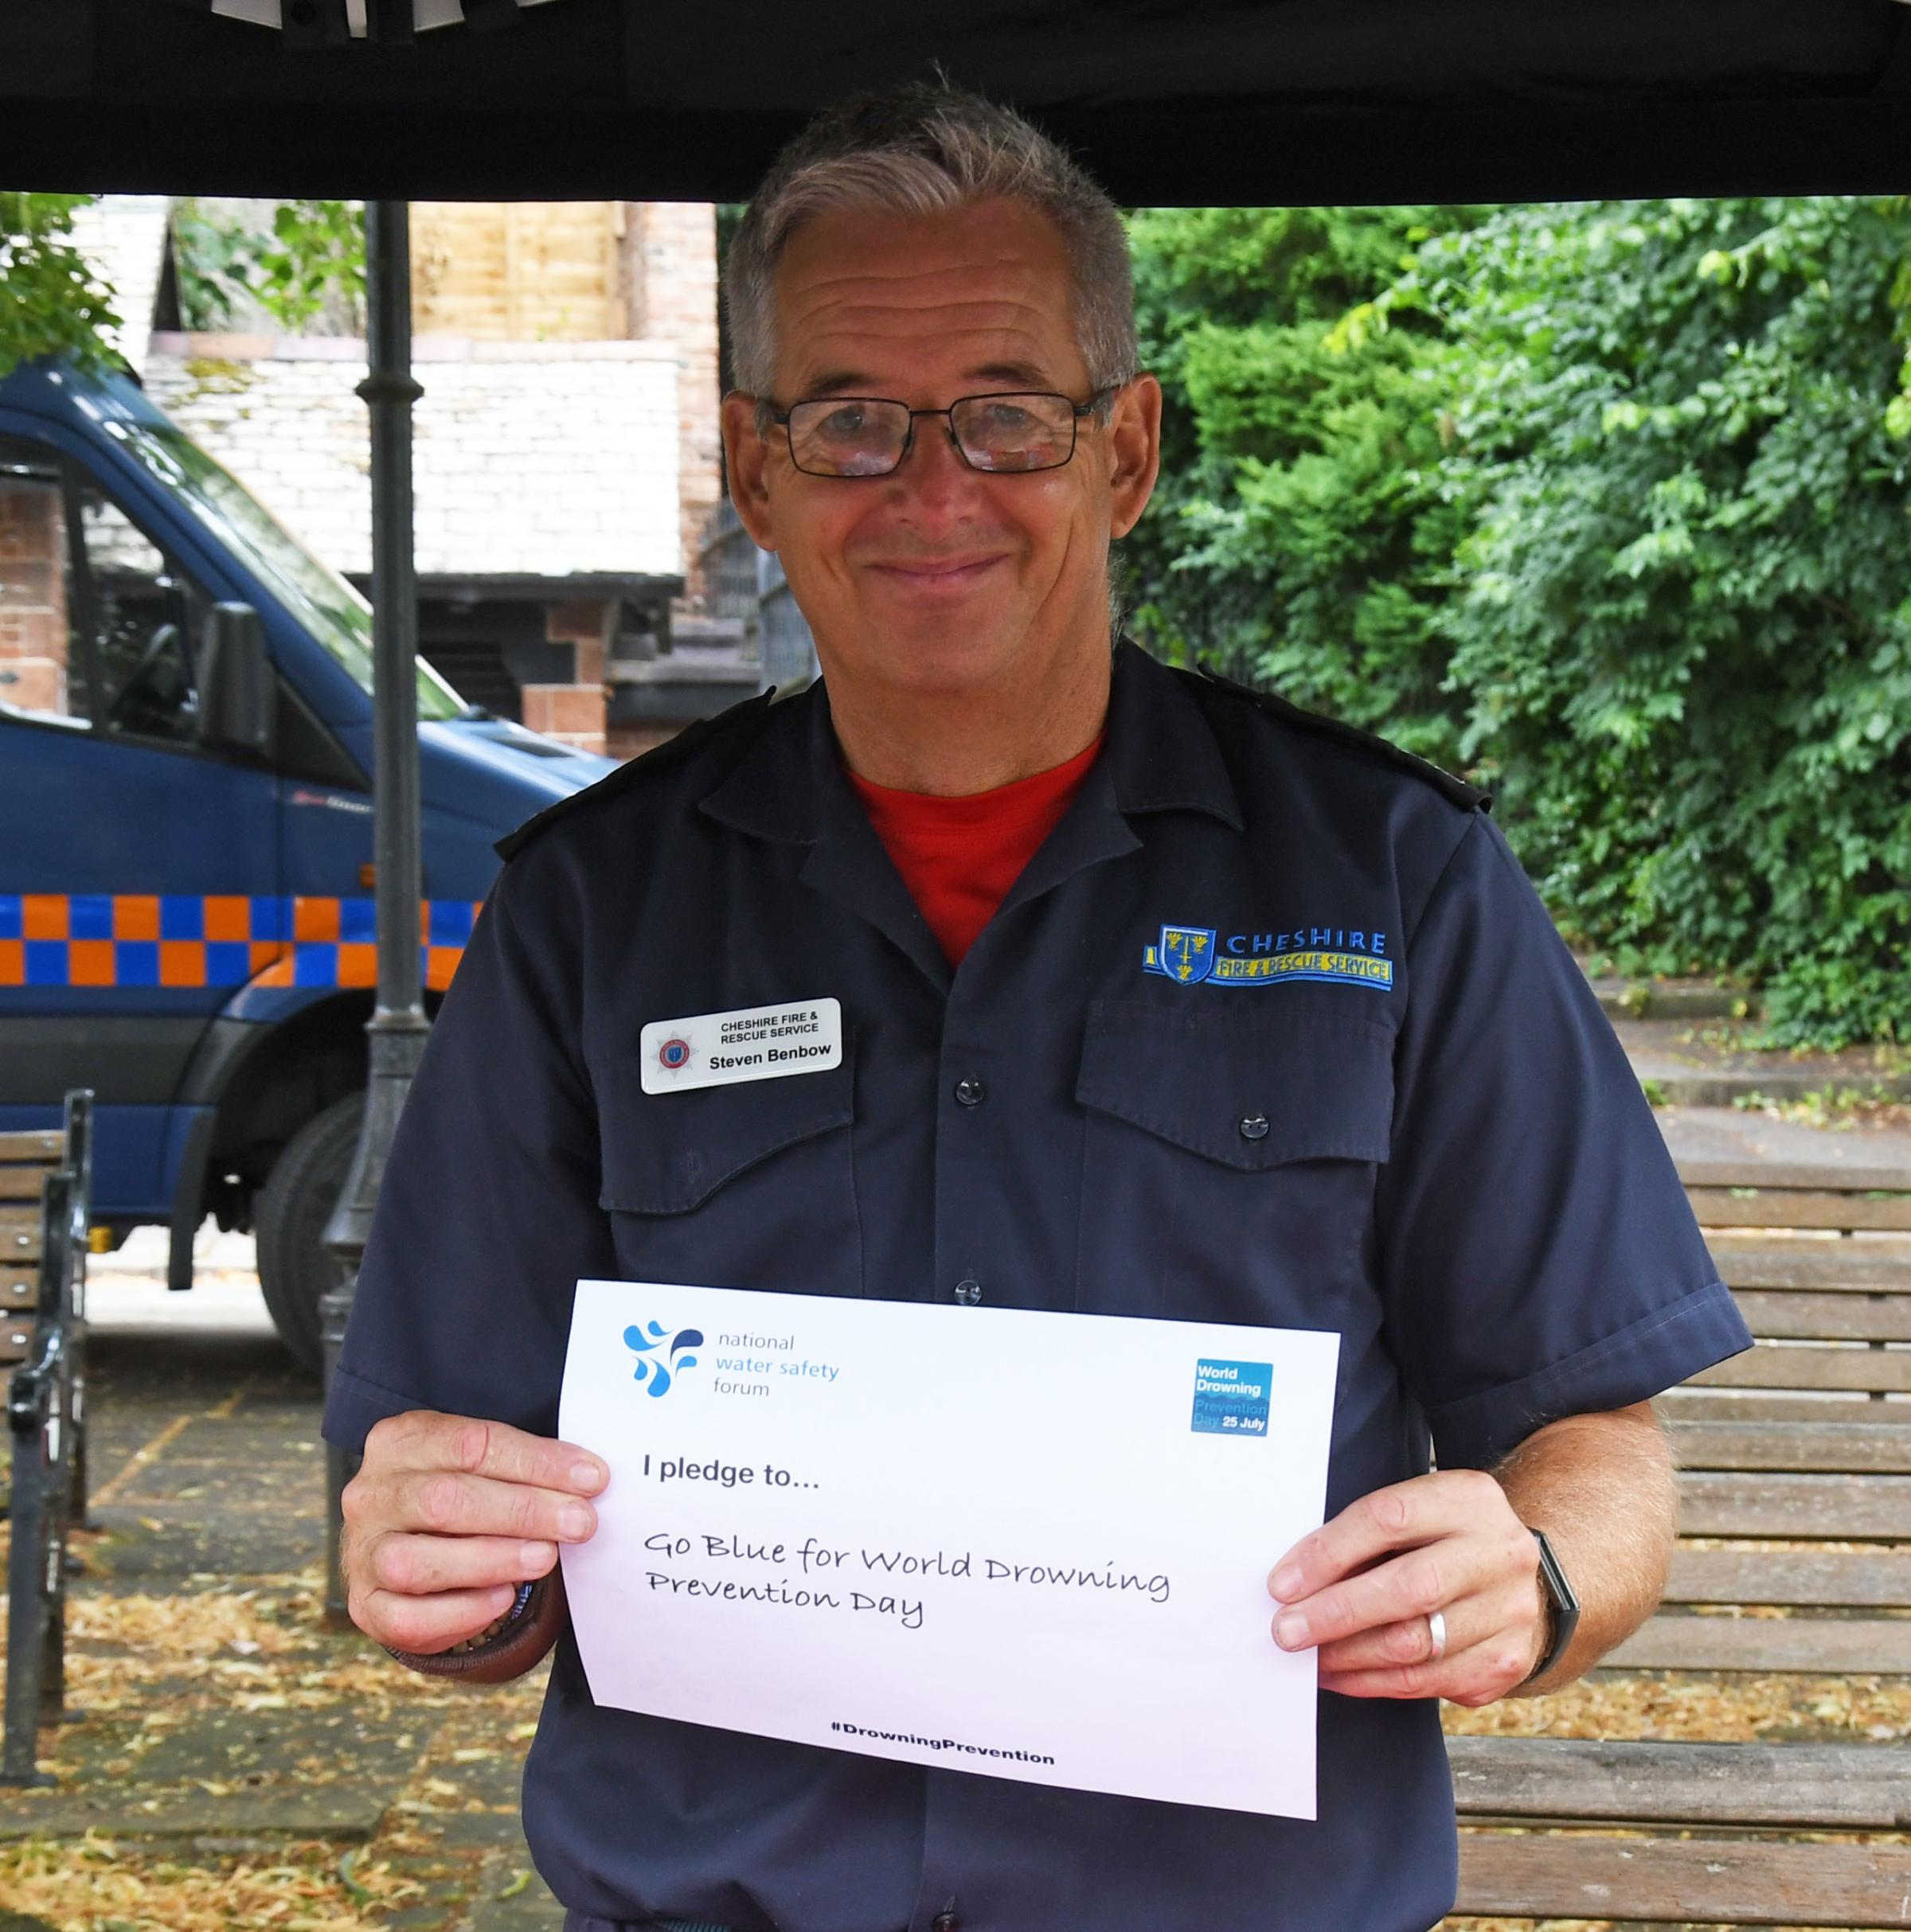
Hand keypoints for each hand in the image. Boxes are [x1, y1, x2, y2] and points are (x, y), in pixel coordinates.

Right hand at [341, 1410, 606, 1654]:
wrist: (411, 1540)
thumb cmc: (462, 1492)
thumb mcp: (485, 1464)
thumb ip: (526, 1467)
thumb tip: (588, 1481)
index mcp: (400, 1441)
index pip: (471, 1444)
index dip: (536, 1462)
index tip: (591, 1478)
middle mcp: (371, 1494)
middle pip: (444, 1500)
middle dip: (523, 1511)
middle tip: (580, 1522)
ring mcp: (361, 1552)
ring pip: (415, 1562)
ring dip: (491, 1560)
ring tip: (544, 1557)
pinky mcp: (365, 1605)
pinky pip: (405, 1618)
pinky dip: (459, 1612)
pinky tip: (503, 1598)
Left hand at [1267, 1469, 1545, 1706]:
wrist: (1516, 1573)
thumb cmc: (1443, 1537)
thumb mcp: (1417, 1509)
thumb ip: (1365, 1535)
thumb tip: (1294, 1581)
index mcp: (1468, 1498)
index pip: (1389, 1520)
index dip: (1329, 1553)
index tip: (1283, 1584)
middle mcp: (1499, 1553)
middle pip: (1409, 1588)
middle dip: (1337, 1613)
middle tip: (1286, 1632)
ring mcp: (1510, 1611)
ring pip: (1417, 1644)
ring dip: (1350, 1656)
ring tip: (1309, 1657)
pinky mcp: (1508, 1660)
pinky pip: (1430, 1681)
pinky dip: (1376, 1683)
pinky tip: (1343, 1675)